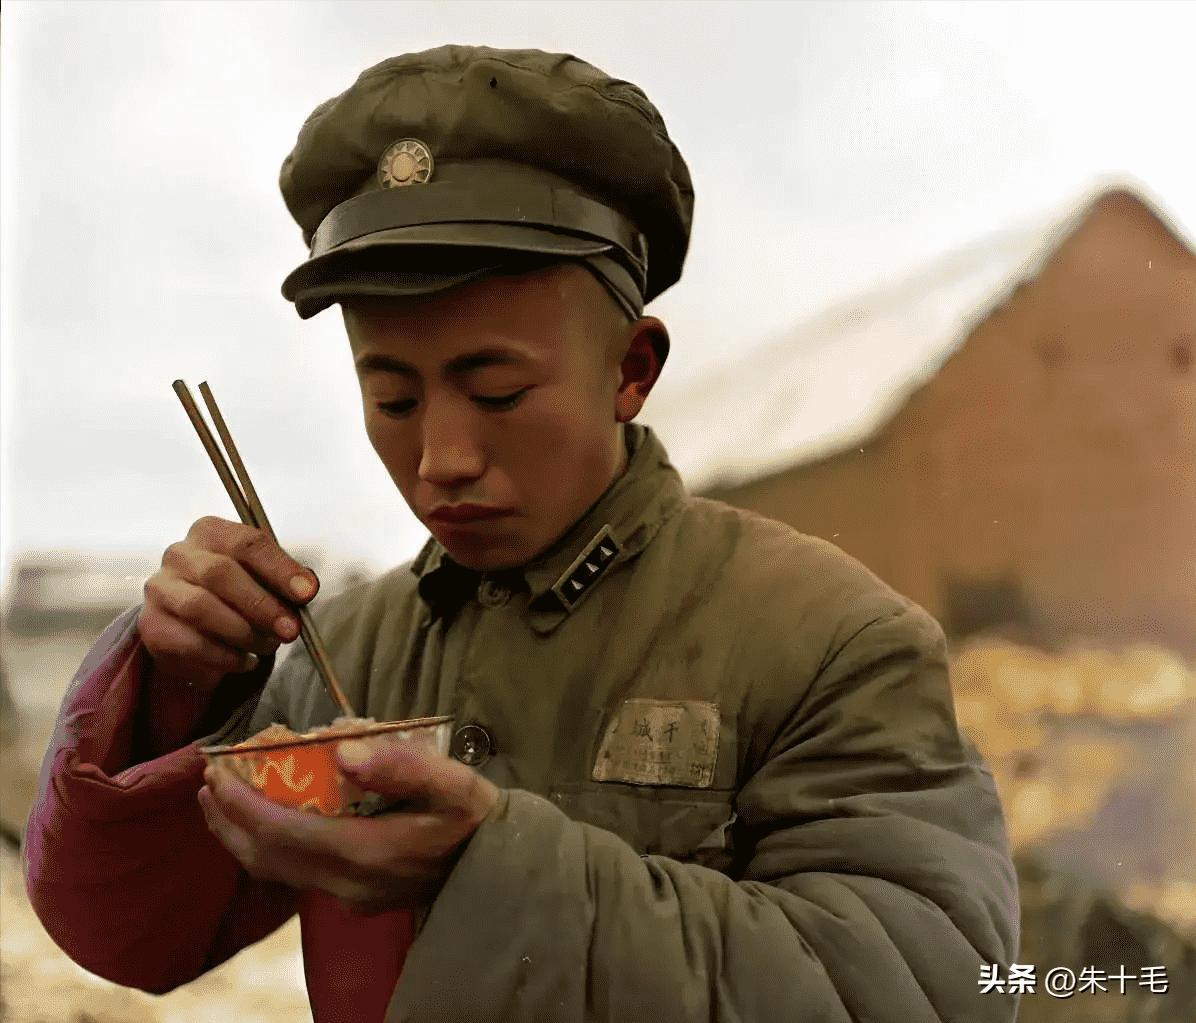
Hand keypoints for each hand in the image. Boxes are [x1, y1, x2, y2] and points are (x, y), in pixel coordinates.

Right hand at [139, 515, 319, 692]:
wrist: (194, 634)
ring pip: (201, 608)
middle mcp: (180, 554)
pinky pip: (190, 642)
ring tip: (268, 646)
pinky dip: (225, 656)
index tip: (307, 593)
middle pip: (220, 573)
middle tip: (290, 630)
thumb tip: (306, 588)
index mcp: (211, 532)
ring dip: (243, 632)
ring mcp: (160, 589)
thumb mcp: (264, 580)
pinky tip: (246, 661)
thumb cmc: (236, 597)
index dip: (280, 568)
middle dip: (262, 605)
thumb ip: (285, 580)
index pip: (247, 542)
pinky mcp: (153, 626)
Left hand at [198, 738, 499, 913]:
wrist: (499, 870)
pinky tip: (265, 820)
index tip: (217, 773)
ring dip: (240, 836)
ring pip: (275, 872)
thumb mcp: (454, 784)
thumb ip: (403, 766)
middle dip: (227, 819)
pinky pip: (294, 873)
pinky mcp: (354, 896)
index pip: (284, 833)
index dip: (242, 806)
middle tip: (207, 780)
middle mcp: (348, 883)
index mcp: (367, 853)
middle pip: (267, 858)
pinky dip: (266, 846)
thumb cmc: (476, 820)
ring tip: (220, 800)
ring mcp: (350, 896)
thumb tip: (343, 749)